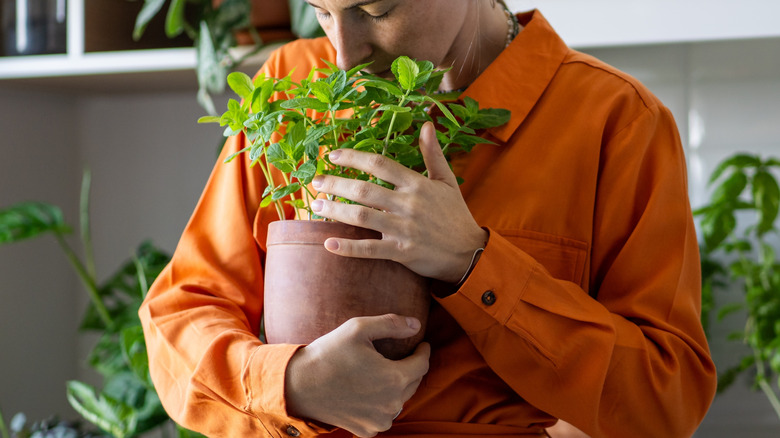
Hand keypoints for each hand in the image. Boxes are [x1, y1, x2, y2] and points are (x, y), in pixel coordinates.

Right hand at [285, 314, 429, 436]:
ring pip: (400, 401)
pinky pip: (383, 416)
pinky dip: (382, 404)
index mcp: (394, 379)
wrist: (298, 385)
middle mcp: (391, 404)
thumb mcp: (358, 328)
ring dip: (397, 387)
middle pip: (413, 383)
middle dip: (411, 368)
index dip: (423, 351)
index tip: (421, 344)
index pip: (422, 364)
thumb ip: (391, 324)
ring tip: (384, 372)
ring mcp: (379, 421)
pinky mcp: (366, 431)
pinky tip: (371, 392)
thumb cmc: (328, 354)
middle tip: (402, 356)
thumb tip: (416, 325)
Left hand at [311, 122, 487, 282]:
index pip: (380, 164)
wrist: (469, 252)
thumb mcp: (447, 180)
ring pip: (362, 217)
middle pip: (365, 190)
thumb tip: (426, 125)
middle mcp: (408, 204)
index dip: (354, 157)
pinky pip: (370, 249)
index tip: (333, 155)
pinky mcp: (402, 251)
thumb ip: (433, 153)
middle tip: (316, 182)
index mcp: (417, 184)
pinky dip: (348, 248)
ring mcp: (404, 229)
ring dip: (335, 211)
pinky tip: (329, 243)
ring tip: (315, 207)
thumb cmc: (455, 214)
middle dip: (337, 184)